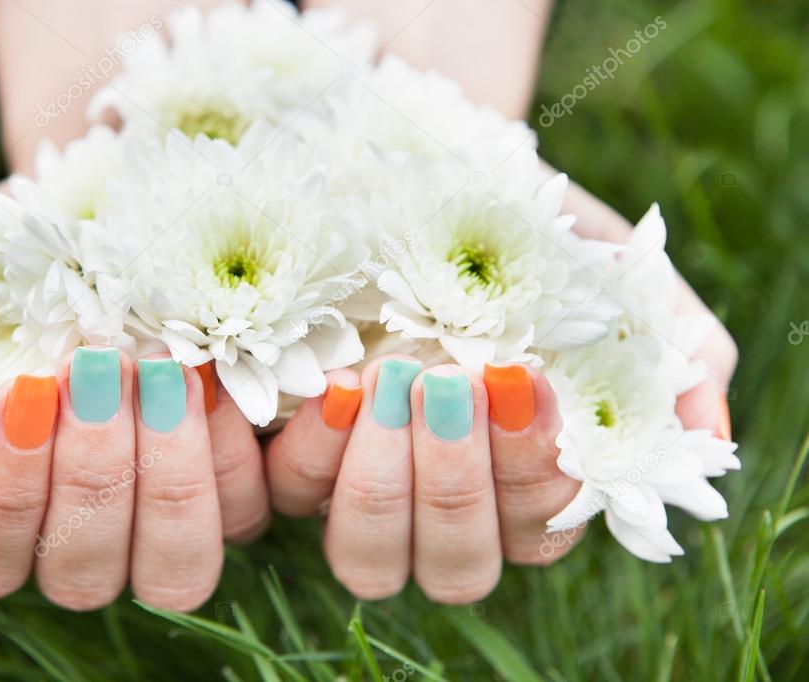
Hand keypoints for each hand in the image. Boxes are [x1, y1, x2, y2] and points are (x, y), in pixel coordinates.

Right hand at [0, 349, 266, 611]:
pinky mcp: (232, 486)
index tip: (24, 389)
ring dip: (171, 473)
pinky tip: (220, 376)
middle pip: (87, 572)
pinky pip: (249, 507)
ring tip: (165, 370)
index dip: (6, 488)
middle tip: (101, 366)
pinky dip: (236, 449)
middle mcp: (78, 542)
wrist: (85, 225)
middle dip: (95, 473)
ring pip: (177, 566)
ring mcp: (162, 523)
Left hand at [266, 178, 737, 602]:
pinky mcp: (298, 450)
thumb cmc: (536, 235)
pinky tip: (338, 385)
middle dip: (456, 489)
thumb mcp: (619, 276)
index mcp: (527, 480)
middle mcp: (446, 502)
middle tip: (454, 384)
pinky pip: (288, 495)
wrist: (435, 178)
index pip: (538, 528)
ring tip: (395, 378)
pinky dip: (313, 451)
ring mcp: (365, 486)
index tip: (520, 379)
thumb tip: (701, 428)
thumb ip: (677, 352)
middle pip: (454, 567)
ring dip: (383, 483)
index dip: (532, 474)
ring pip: (367, 557)